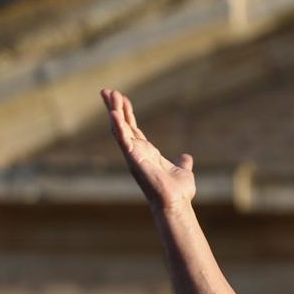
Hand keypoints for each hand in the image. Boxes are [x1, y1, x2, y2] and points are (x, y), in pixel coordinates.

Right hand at [102, 89, 194, 210]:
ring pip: (119, 129)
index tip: (122, 98)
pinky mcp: (134, 159)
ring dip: (114, 111)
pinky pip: (124, 140)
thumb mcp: (183, 170)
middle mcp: (137, 152)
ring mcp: (133, 155)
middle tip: (107, 91)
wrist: (176, 202)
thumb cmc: (178, 191)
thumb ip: (183, 163)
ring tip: (108, 94)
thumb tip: (187, 158)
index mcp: (147, 152)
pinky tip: (114, 114)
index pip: (133, 129)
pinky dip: (119, 127)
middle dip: (114, 108)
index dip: (127, 113)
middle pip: (122, 125)